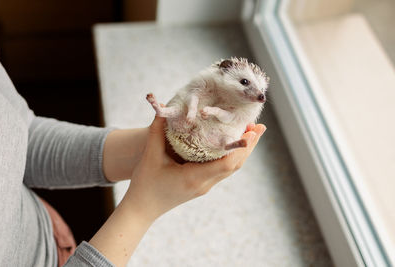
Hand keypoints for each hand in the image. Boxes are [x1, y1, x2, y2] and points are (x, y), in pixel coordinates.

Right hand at [89, 116, 265, 266]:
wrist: (142, 208)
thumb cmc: (145, 184)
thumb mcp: (150, 155)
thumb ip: (157, 131)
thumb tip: (164, 108)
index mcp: (194, 177)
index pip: (227, 163)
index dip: (242, 147)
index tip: (251, 132)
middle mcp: (204, 184)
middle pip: (235, 165)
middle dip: (249, 146)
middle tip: (260, 127)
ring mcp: (204, 186)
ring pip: (231, 168)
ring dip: (243, 151)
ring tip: (252, 133)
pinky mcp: (201, 186)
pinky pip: (222, 170)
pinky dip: (232, 156)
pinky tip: (233, 145)